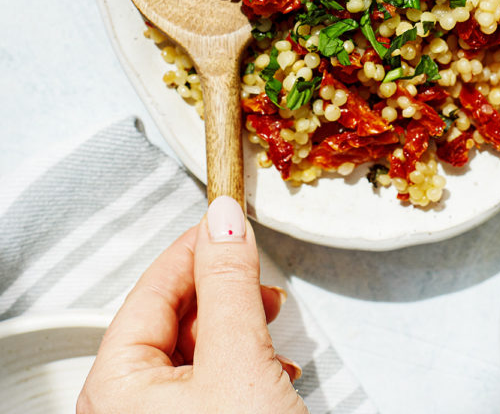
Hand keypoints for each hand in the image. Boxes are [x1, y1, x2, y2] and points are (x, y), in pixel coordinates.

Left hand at [77, 197, 308, 413]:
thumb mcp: (238, 359)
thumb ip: (229, 284)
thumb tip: (223, 222)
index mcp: (112, 388)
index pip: (153, 288)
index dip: (198, 248)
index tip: (228, 221)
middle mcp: (121, 409)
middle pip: (172, 317)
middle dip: (223, 293)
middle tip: (256, 277)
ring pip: (193, 350)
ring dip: (237, 329)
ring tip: (269, 322)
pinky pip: (206, 384)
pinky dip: (239, 365)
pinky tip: (271, 367)